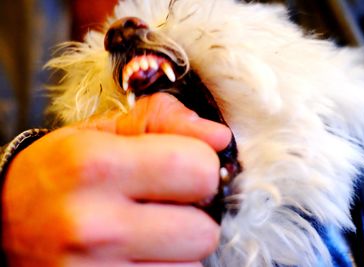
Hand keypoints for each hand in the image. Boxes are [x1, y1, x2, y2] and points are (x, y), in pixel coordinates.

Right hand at [2, 93, 230, 266]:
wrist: (4, 225)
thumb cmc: (60, 172)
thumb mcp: (102, 131)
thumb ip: (164, 121)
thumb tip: (220, 138)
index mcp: (96, 167)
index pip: (199, 169)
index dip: (201, 165)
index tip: (184, 166)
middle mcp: (94, 226)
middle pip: (204, 230)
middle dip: (195, 213)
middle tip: (165, 203)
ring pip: (192, 265)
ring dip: (179, 247)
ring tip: (146, 231)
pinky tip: (138, 253)